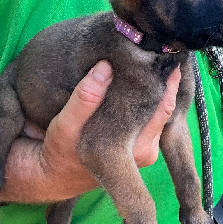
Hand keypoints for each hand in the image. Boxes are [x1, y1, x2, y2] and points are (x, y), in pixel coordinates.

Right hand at [14, 60, 180, 201]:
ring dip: (157, 85)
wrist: (56, 174)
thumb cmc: (60, 151)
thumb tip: (105, 67)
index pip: (162, 108)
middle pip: (165, 106)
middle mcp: (146, 150)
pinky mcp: (138, 141)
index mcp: (135, 149)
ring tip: (152, 57)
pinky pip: (150, 113)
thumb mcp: (65, 127)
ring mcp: (145, 147)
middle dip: (163, 78)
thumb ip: (84, 99)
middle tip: (160, 48)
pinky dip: (148, 94)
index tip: (165, 52)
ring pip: (160, 109)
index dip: (166, 79)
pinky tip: (141, 76)